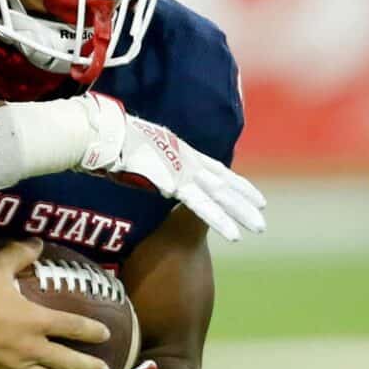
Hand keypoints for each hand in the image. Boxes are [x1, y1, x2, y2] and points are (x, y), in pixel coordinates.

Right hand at [76, 94, 265, 241]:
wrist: (105, 134)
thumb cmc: (111, 140)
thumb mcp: (135, 149)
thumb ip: (144, 160)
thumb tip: (134, 166)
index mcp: (180, 151)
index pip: (215, 168)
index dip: (234, 181)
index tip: (252, 193)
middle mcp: (187, 160)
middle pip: (222, 182)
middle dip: (243, 199)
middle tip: (262, 214)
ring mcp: (183, 170)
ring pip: (219, 195)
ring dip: (239, 212)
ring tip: (258, 228)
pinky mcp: (175, 182)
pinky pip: (201, 206)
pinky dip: (217, 220)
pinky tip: (233, 234)